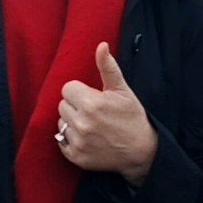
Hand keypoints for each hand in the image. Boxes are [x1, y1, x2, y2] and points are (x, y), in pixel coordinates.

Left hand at [58, 42, 157, 184]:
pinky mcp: (76, 157)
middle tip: (94, 111)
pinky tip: (87, 137)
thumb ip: (108, 67)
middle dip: (76, 105)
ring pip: (61, 123)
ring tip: (91, 124)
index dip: (80, 91)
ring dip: (72, 122)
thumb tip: (101, 45)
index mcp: (91, 103)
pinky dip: (71, 139)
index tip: (93, 97)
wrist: (141, 150)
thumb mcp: (122, 89)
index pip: (68, 88)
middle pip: (62, 105)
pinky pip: (61, 141)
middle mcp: (81, 123)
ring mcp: (78, 142)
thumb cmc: (132, 116)